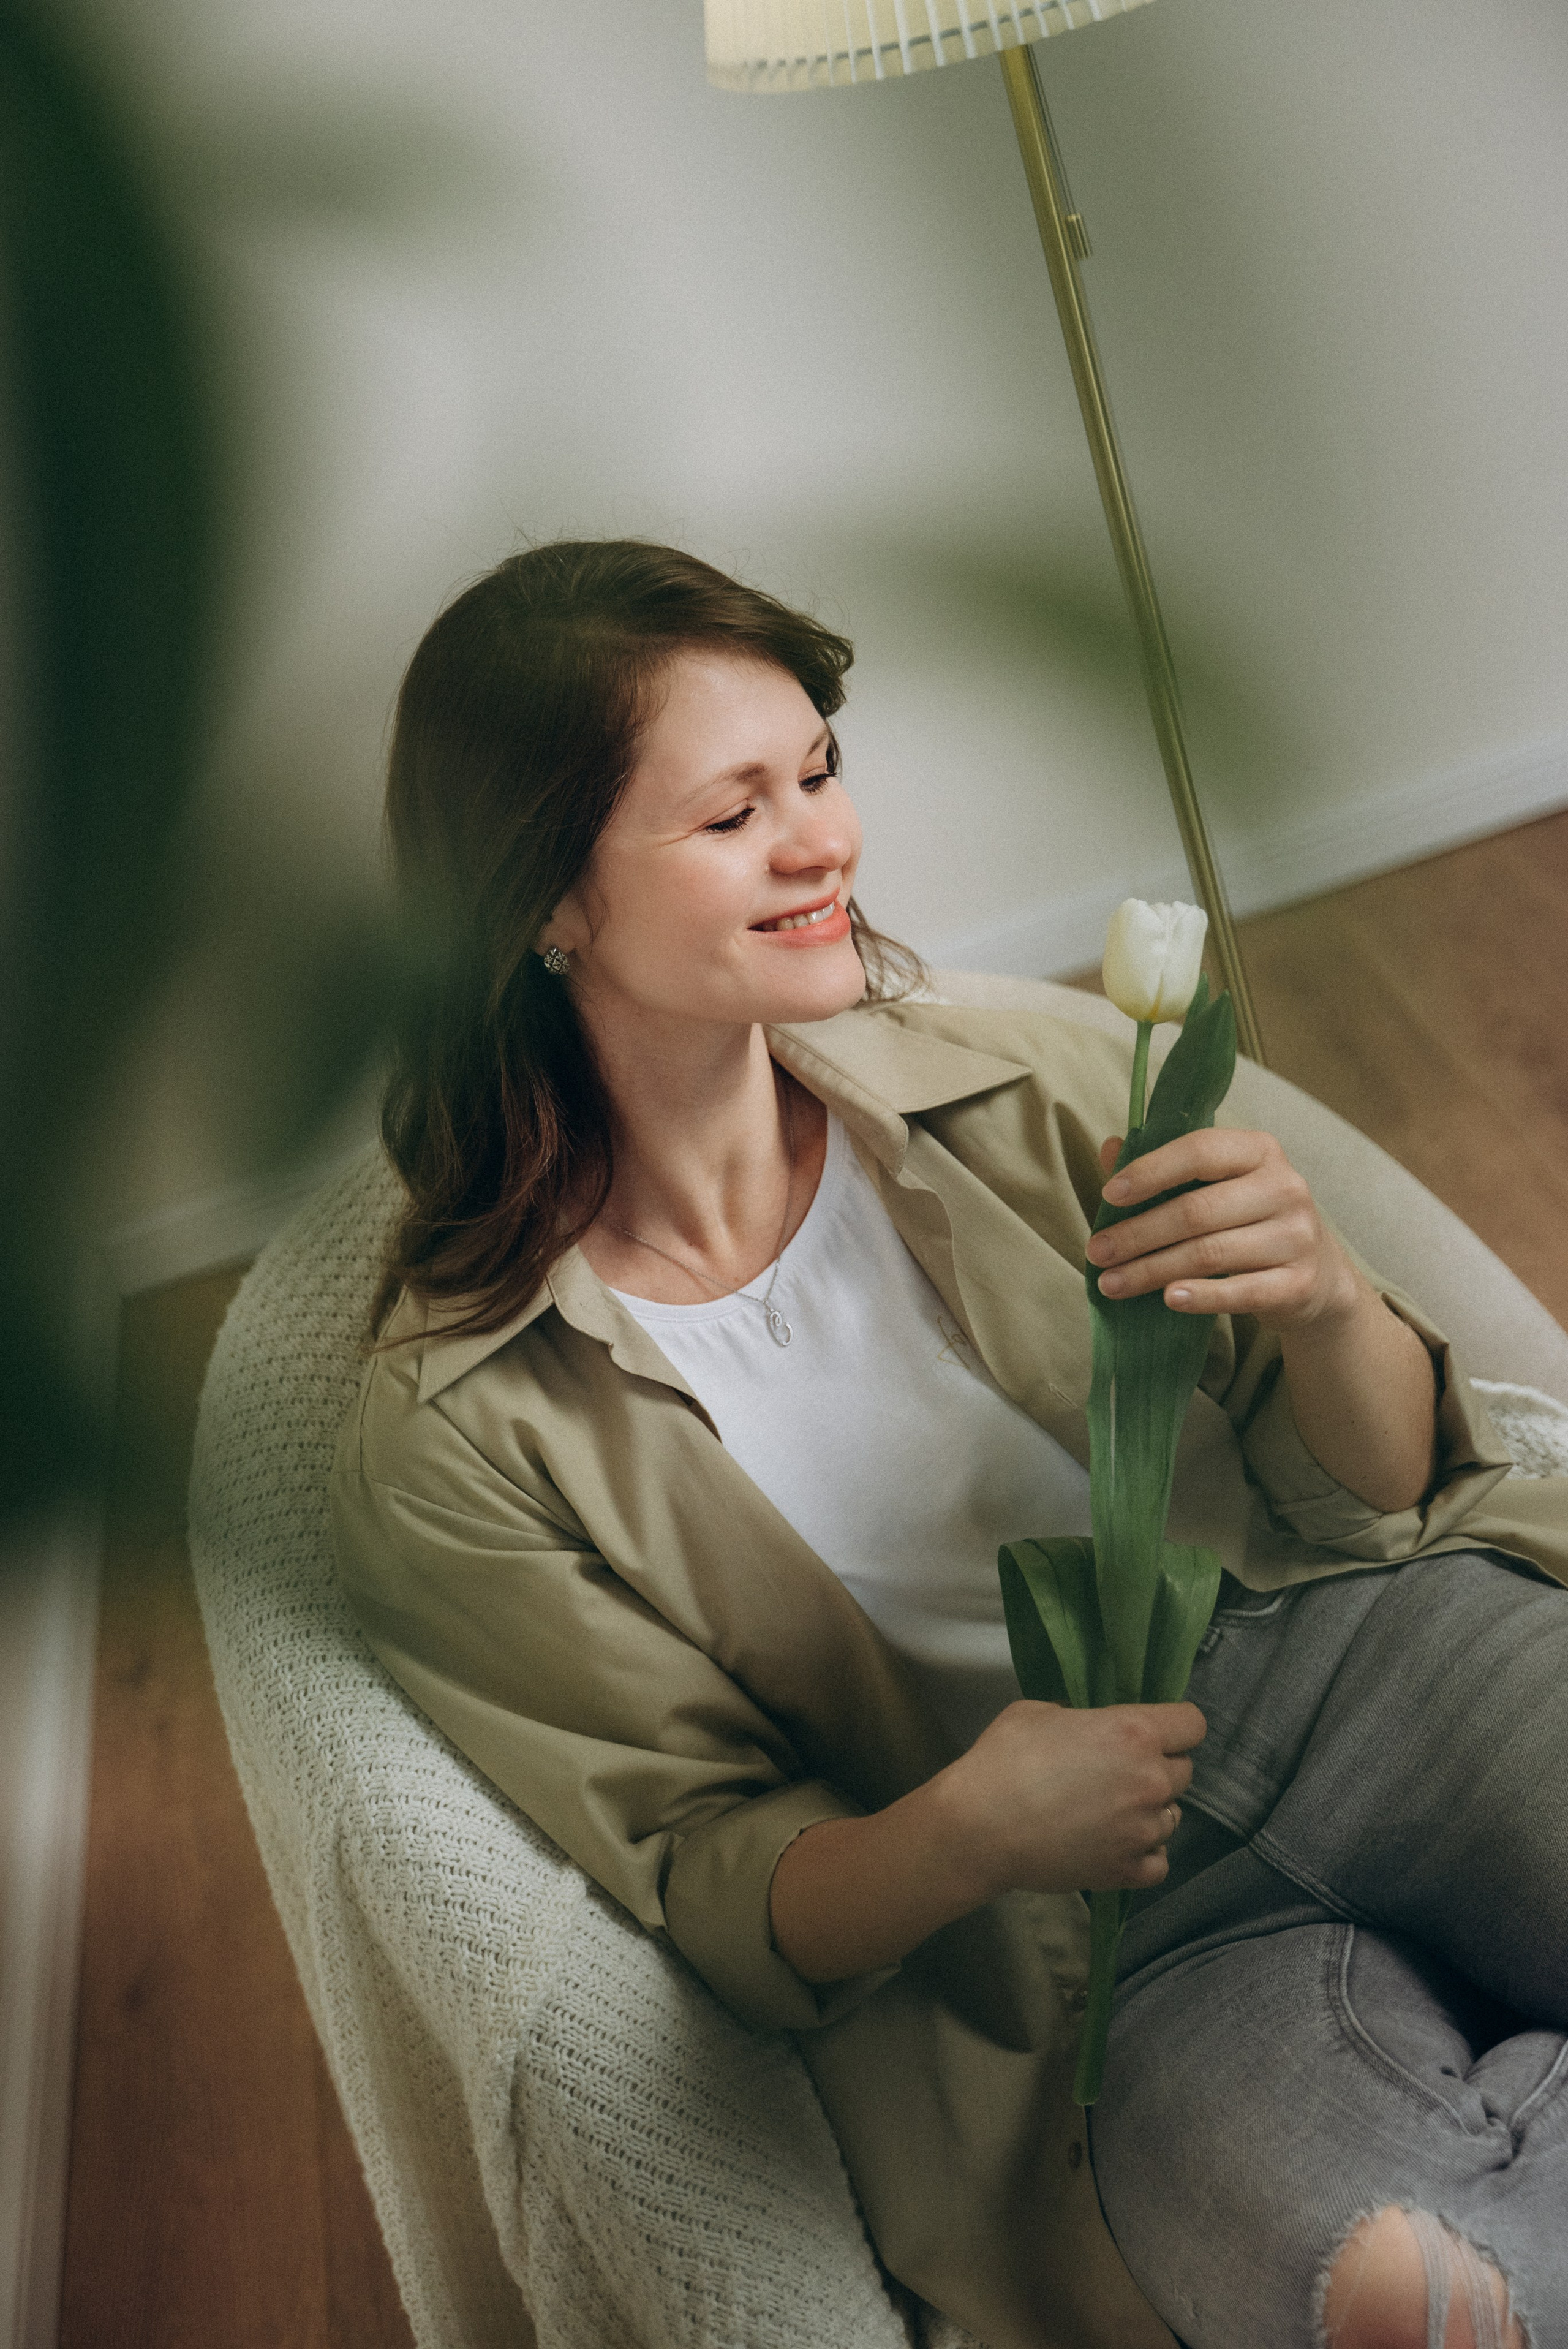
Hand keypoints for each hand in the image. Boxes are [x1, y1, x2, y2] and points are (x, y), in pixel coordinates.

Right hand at [770, 1697, 1206, 1981]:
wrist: (979, 1828)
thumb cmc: (1003, 1759)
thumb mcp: (1039, 1712)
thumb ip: (1083, 1720)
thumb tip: (1092, 1734)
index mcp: (1134, 1732)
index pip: (1193, 1724)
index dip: (1174, 1726)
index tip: (1151, 1733)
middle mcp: (1151, 1780)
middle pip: (1183, 1771)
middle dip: (1157, 1768)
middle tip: (1118, 1774)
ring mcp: (1144, 1831)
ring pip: (1172, 1816)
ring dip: (1149, 1811)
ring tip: (1110, 1813)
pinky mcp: (1129, 1871)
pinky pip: (1160, 1861)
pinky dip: (1143, 1853)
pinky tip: (1115, 1844)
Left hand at [1086, 1127, 1359, 1332]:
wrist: (1318, 1276)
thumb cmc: (1249, 1220)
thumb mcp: (1217, 1186)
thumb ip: (1165, 1168)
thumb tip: (1110, 1148)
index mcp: (1260, 1151)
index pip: (1199, 1151)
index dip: (1150, 1171)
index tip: (1109, 1195)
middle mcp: (1285, 1187)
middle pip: (1196, 1211)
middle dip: (1138, 1233)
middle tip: (1097, 1251)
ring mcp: (1297, 1237)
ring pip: (1209, 1254)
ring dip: (1151, 1271)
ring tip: (1111, 1283)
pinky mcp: (1299, 1283)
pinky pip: (1241, 1292)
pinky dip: (1201, 1296)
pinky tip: (1167, 1299)